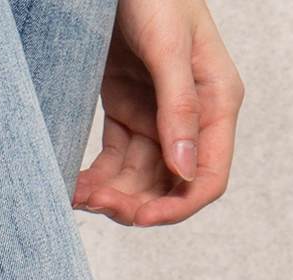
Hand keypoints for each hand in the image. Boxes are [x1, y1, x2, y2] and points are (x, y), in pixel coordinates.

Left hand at [74, 0, 242, 226]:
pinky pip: (115, 162)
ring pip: (139, 180)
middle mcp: (190, 119)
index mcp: (216, 104)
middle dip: (135, 204)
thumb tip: (183, 169)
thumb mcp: (169, 49)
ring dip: (111, 196)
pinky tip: (75, 186)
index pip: (208, 176)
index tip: (141, 216)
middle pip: (168, 186)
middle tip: (96, 202)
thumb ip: (179, 107)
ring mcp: (158, 119)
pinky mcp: (128, 114)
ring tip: (79, 195)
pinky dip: (96, 179)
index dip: (178, 206)